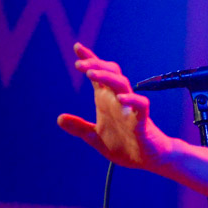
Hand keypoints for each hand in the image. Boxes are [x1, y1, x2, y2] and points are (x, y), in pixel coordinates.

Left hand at [58, 42, 174, 170]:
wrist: (148, 160)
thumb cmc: (125, 146)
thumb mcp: (95, 138)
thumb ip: (79, 128)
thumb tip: (59, 118)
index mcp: (107, 101)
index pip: (98, 75)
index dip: (90, 60)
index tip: (77, 47)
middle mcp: (119, 100)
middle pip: (110, 74)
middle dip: (95, 65)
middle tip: (79, 64)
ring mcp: (131, 109)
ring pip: (122, 84)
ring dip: (107, 77)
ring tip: (91, 74)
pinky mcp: (142, 121)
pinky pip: (140, 105)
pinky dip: (131, 100)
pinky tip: (120, 99)